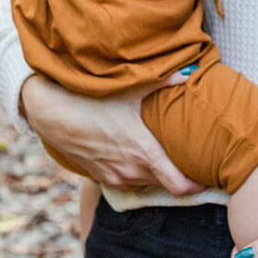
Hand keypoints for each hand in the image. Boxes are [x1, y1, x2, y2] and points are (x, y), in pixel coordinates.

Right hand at [19, 75, 201, 195]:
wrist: (52, 113)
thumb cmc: (93, 100)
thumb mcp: (131, 90)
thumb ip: (164, 82)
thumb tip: (189, 72)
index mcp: (144, 153)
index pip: (180, 185)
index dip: (196, 184)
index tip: (205, 175)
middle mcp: (131, 171)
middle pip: (165, 185)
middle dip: (177, 174)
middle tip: (187, 160)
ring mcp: (114, 177)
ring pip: (146, 184)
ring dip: (154, 174)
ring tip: (161, 156)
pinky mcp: (100, 178)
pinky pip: (126, 181)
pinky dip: (135, 173)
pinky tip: (134, 155)